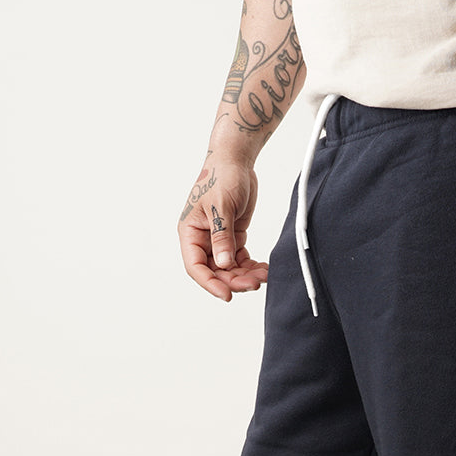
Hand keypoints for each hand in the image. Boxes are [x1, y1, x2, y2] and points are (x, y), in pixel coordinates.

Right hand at [177, 158, 268, 301]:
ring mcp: (218, 240)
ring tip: (264, 275)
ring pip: (230, 269)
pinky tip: (264, 269)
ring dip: (246, 276)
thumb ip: (222, 236)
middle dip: (235, 280)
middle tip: (255, 284)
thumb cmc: (222, 176)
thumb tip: (223, 264)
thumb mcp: (221, 206)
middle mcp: (202, 240)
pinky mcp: (233, 238)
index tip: (227, 295)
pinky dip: (252, 267)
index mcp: (190, 232)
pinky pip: (241, 260)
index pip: (196, 266)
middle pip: (215, 271)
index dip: (210, 283)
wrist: (236, 161)